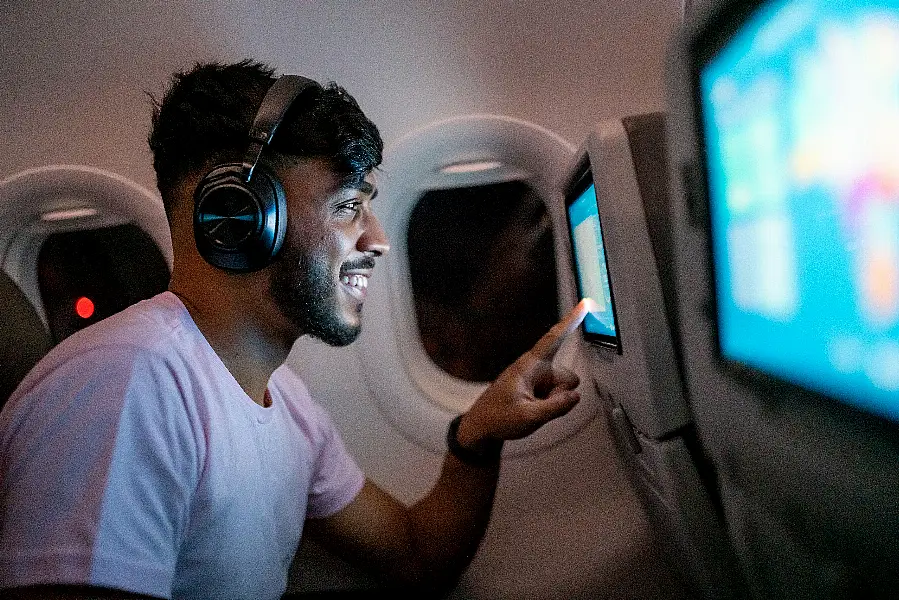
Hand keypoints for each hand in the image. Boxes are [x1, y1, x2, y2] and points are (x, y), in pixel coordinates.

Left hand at [456, 298, 594, 450]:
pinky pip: (557, 396)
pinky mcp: (538, 389)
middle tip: (538, 407)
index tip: (585, 303)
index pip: (554, 338)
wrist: (482, 427)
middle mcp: (536, 368)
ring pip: (564, 389)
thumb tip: (575, 396)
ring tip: (531, 409)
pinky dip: (550, 405)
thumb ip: (556, 407)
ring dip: (554, 401)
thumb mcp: (529, 416)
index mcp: (530, 365)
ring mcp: (538, 379)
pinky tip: (532, 411)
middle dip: (562, 394)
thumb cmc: (499, 417)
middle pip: (568, 378)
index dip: (570, 321)